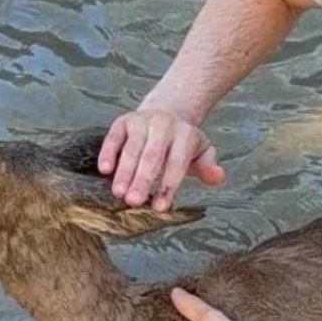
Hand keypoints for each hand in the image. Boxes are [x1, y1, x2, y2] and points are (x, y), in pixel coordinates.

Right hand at [97, 109, 224, 211]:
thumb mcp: (201, 152)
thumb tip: (217, 177)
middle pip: (152, 155)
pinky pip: (114, 137)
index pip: (177, 162)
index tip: (160, 207)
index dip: (169, 185)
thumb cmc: (182, 144)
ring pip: (132, 148)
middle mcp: (164, 125)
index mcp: (186, 135)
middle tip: (133, 201)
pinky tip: (104, 170)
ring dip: (124, 171)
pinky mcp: (124, 121)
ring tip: (118, 193)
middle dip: (142, 179)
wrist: (166, 113)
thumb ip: (208, 166)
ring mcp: (142, 121)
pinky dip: (108, 152)